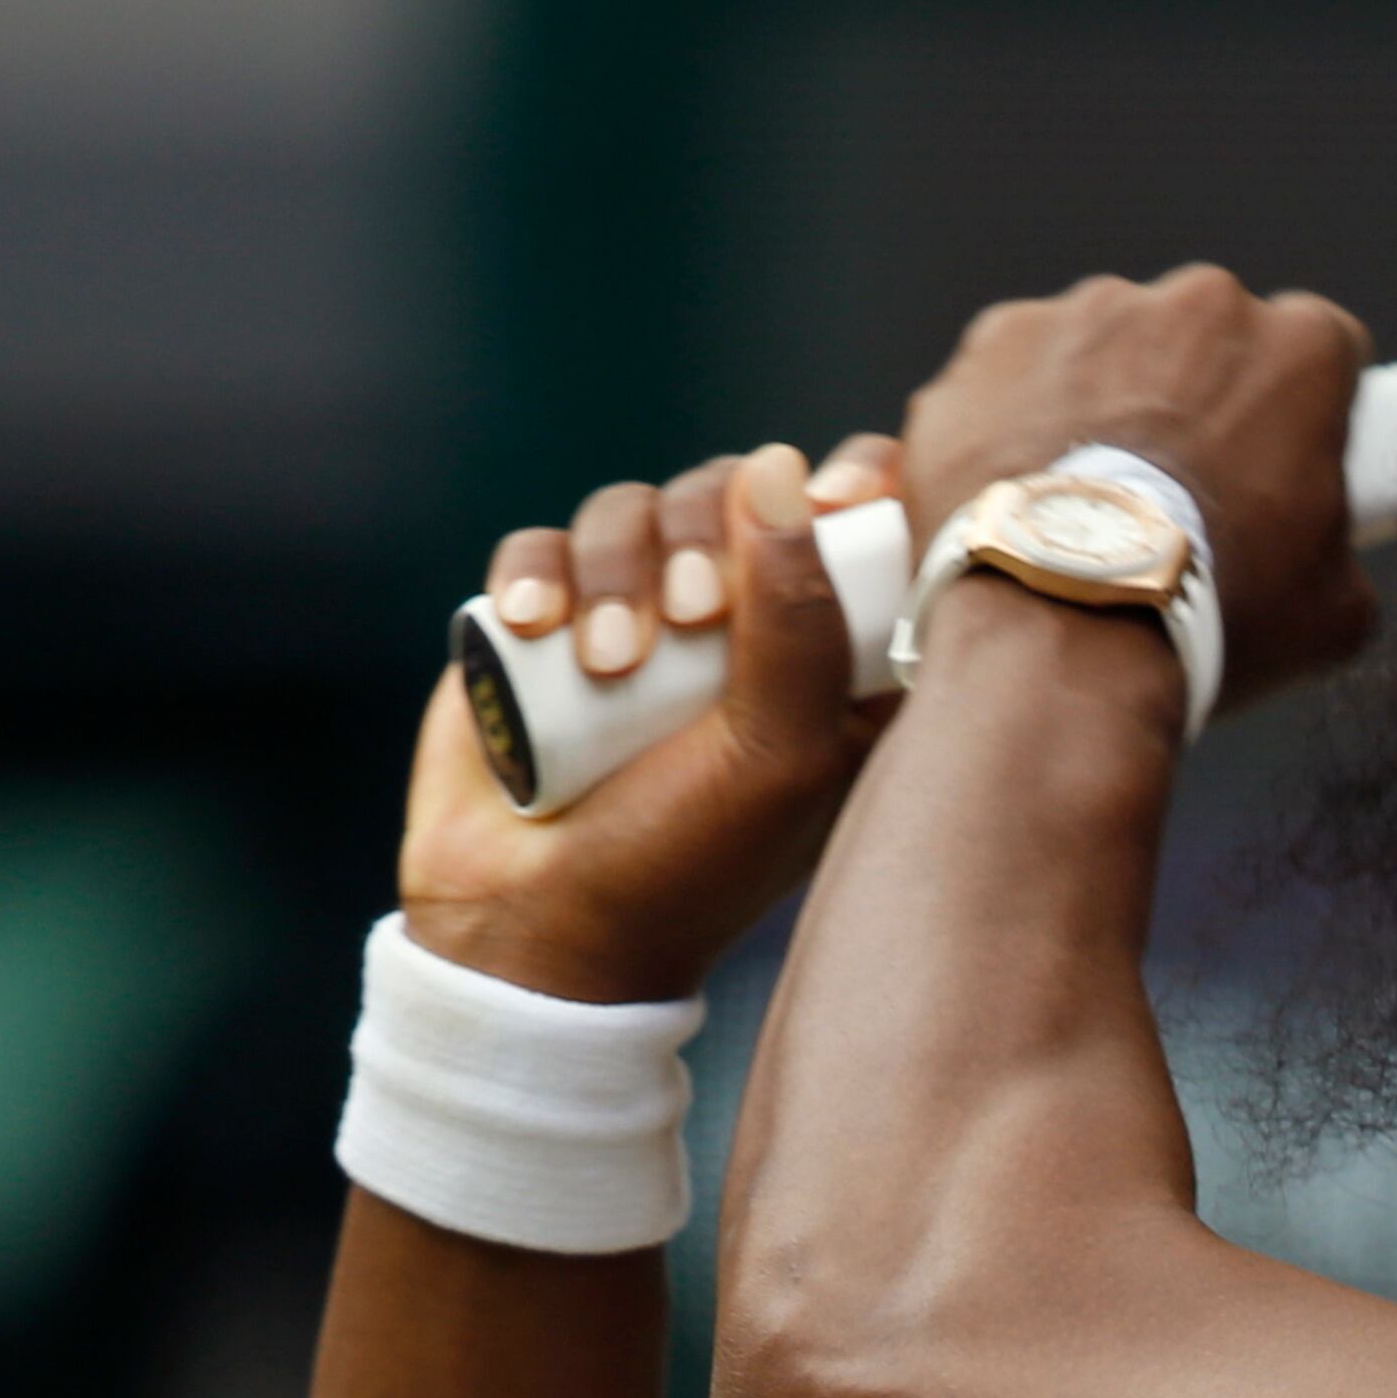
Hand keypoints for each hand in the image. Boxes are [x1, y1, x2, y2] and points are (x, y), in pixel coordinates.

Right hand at [401, 441, 897, 1002]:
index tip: (835, 499)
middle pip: (739, 492)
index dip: (860, 486)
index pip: (867, 521)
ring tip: (606, 666)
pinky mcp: (549, 622)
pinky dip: (538, 573)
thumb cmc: (689, 862)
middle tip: (692, 618)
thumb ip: (801, 612)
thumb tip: (781, 467)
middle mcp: (742, 624)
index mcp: (832, 657)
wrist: (538, 930)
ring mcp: (639, 614)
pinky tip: (529, 626)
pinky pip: (543, 544)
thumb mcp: (782, 751)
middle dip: (711, 537)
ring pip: (635, 509)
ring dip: (616, 570)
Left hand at [898, 266, 1378, 709]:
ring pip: (1113, 349)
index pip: (1324, 352)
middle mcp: (1201, 302)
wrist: (1062, 629)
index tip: (1280, 465)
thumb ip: (1340, 548)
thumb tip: (1321, 556)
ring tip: (1092, 506)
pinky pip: (1023, 369)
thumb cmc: (1210, 615)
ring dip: (1111, 406)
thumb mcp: (1331, 611)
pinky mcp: (1000, 340)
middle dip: (1203, 401)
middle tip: (1182, 498)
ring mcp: (1091, 312)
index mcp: (1302, 348)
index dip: (1305, 413)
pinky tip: (1027, 494)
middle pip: (1212, 340)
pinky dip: (1025, 418)